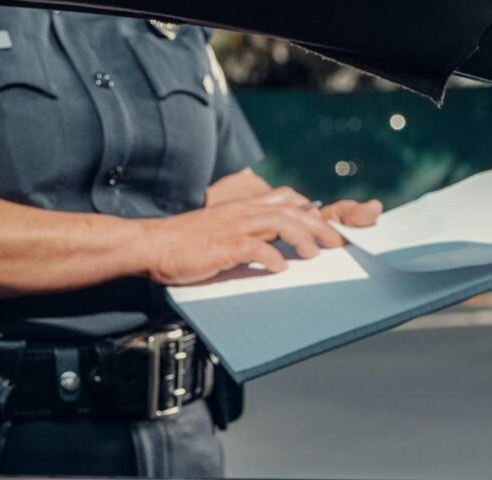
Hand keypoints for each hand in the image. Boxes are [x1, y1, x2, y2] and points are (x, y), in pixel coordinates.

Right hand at [139, 187, 382, 285]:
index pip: (287, 199)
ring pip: (281, 223)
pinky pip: (255, 248)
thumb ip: (247, 233)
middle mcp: (243, 212)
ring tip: (315, 254)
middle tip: (338, 243)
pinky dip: (272, 257)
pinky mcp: (223, 246)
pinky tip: (280, 268)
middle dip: (321, 226)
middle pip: (293, 210)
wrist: (153, 245)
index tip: (331, 226)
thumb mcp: (221, 230)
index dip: (314, 210)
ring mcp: (233, 227)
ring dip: (302, 238)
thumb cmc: (185, 243)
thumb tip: (274, 247)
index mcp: (243, 207)